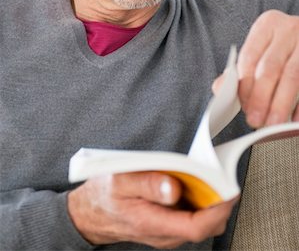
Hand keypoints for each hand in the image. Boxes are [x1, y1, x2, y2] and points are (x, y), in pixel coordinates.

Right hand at [67, 172, 235, 247]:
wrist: (90, 214)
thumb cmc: (104, 195)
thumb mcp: (121, 181)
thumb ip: (148, 183)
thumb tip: (175, 188)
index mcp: (153, 223)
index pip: (197, 226)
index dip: (219, 210)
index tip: (230, 190)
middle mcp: (164, 234)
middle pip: (205, 226)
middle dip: (220, 203)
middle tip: (224, 177)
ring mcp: (166, 232)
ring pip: (200, 223)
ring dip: (211, 202)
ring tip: (211, 177)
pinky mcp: (166, 227)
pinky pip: (191, 218)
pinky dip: (200, 203)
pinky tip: (195, 184)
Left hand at [214, 11, 298, 127]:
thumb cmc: (281, 46)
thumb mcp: (260, 49)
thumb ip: (239, 69)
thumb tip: (219, 89)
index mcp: (267, 26)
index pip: (249, 56)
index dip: (245, 84)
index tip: (243, 107)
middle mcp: (288, 30)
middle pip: (270, 67)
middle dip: (261, 97)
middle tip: (255, 120)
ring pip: (292, 77)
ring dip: (281, 104)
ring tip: (273, 124)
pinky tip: (294, 120)